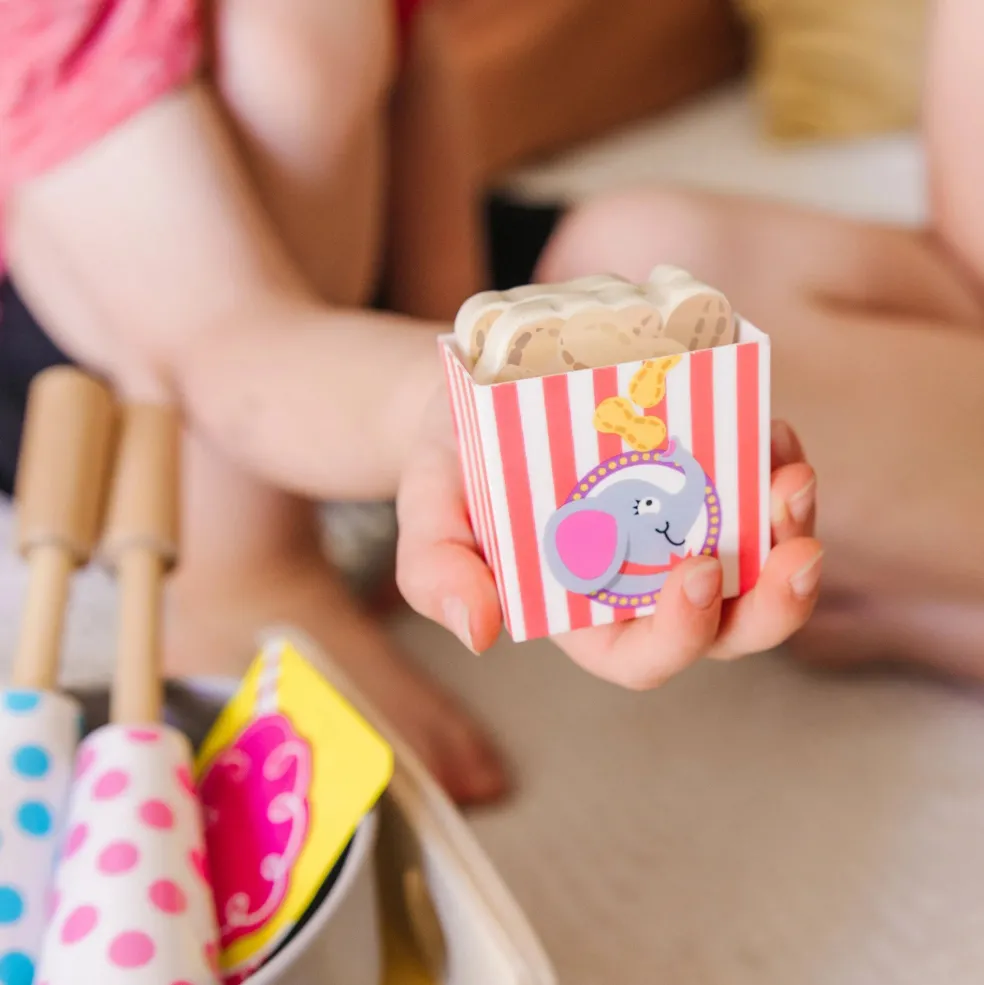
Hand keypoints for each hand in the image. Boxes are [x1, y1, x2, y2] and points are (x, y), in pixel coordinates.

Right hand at [396, 393, 821, 688]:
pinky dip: (772, 464)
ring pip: (757, 560)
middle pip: (726, 624)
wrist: (471, 398)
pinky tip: (773, 435)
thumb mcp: (427, 517)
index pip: (643, 656)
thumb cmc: (450, 470)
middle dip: (773, 603)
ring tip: (791, 481)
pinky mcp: (696, 476)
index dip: (679, 632)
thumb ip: (438, 575)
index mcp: (582, 616)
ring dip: (789, 531)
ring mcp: (676, 529)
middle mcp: (641, 583)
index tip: (691, 570)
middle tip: (798, 553)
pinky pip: (753, 488)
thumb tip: (478, 632)